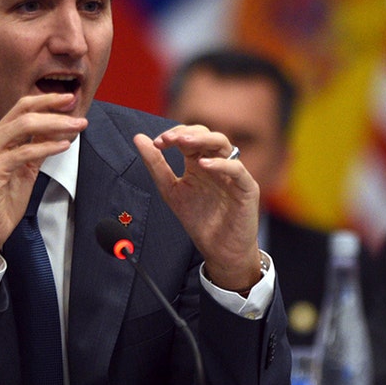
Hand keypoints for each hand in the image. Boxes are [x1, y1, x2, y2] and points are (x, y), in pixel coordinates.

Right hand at [0, 93, 86, 272]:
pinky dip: (48, 146)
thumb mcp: (25, 170)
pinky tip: (65, 146)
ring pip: (24, 125)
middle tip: (76, 106)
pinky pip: (25, 152)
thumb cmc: (2, 202)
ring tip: (77, 126)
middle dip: (53, 105)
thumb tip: (58, 131)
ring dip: (55, 123)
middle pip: (23, 111)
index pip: (21, 108)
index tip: (69, 98)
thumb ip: (37, 149)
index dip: (46, 100)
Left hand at [133, 126, 260, 292]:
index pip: (189, 137)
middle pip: (206, 135)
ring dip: (202, 140)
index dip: (173, 135)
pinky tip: (203, 165)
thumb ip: (156, 165)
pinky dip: (220, 164)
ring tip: (183, 142)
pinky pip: (236, 169)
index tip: (157, 143)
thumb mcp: (170, 190)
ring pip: (222, 144)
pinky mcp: (246, 188)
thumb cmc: (200, 221)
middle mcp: (217, 164)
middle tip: (167, 140)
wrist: (220, 251)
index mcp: (199, 163)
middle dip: (186, 134)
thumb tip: (139, 138)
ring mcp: (232, 174)